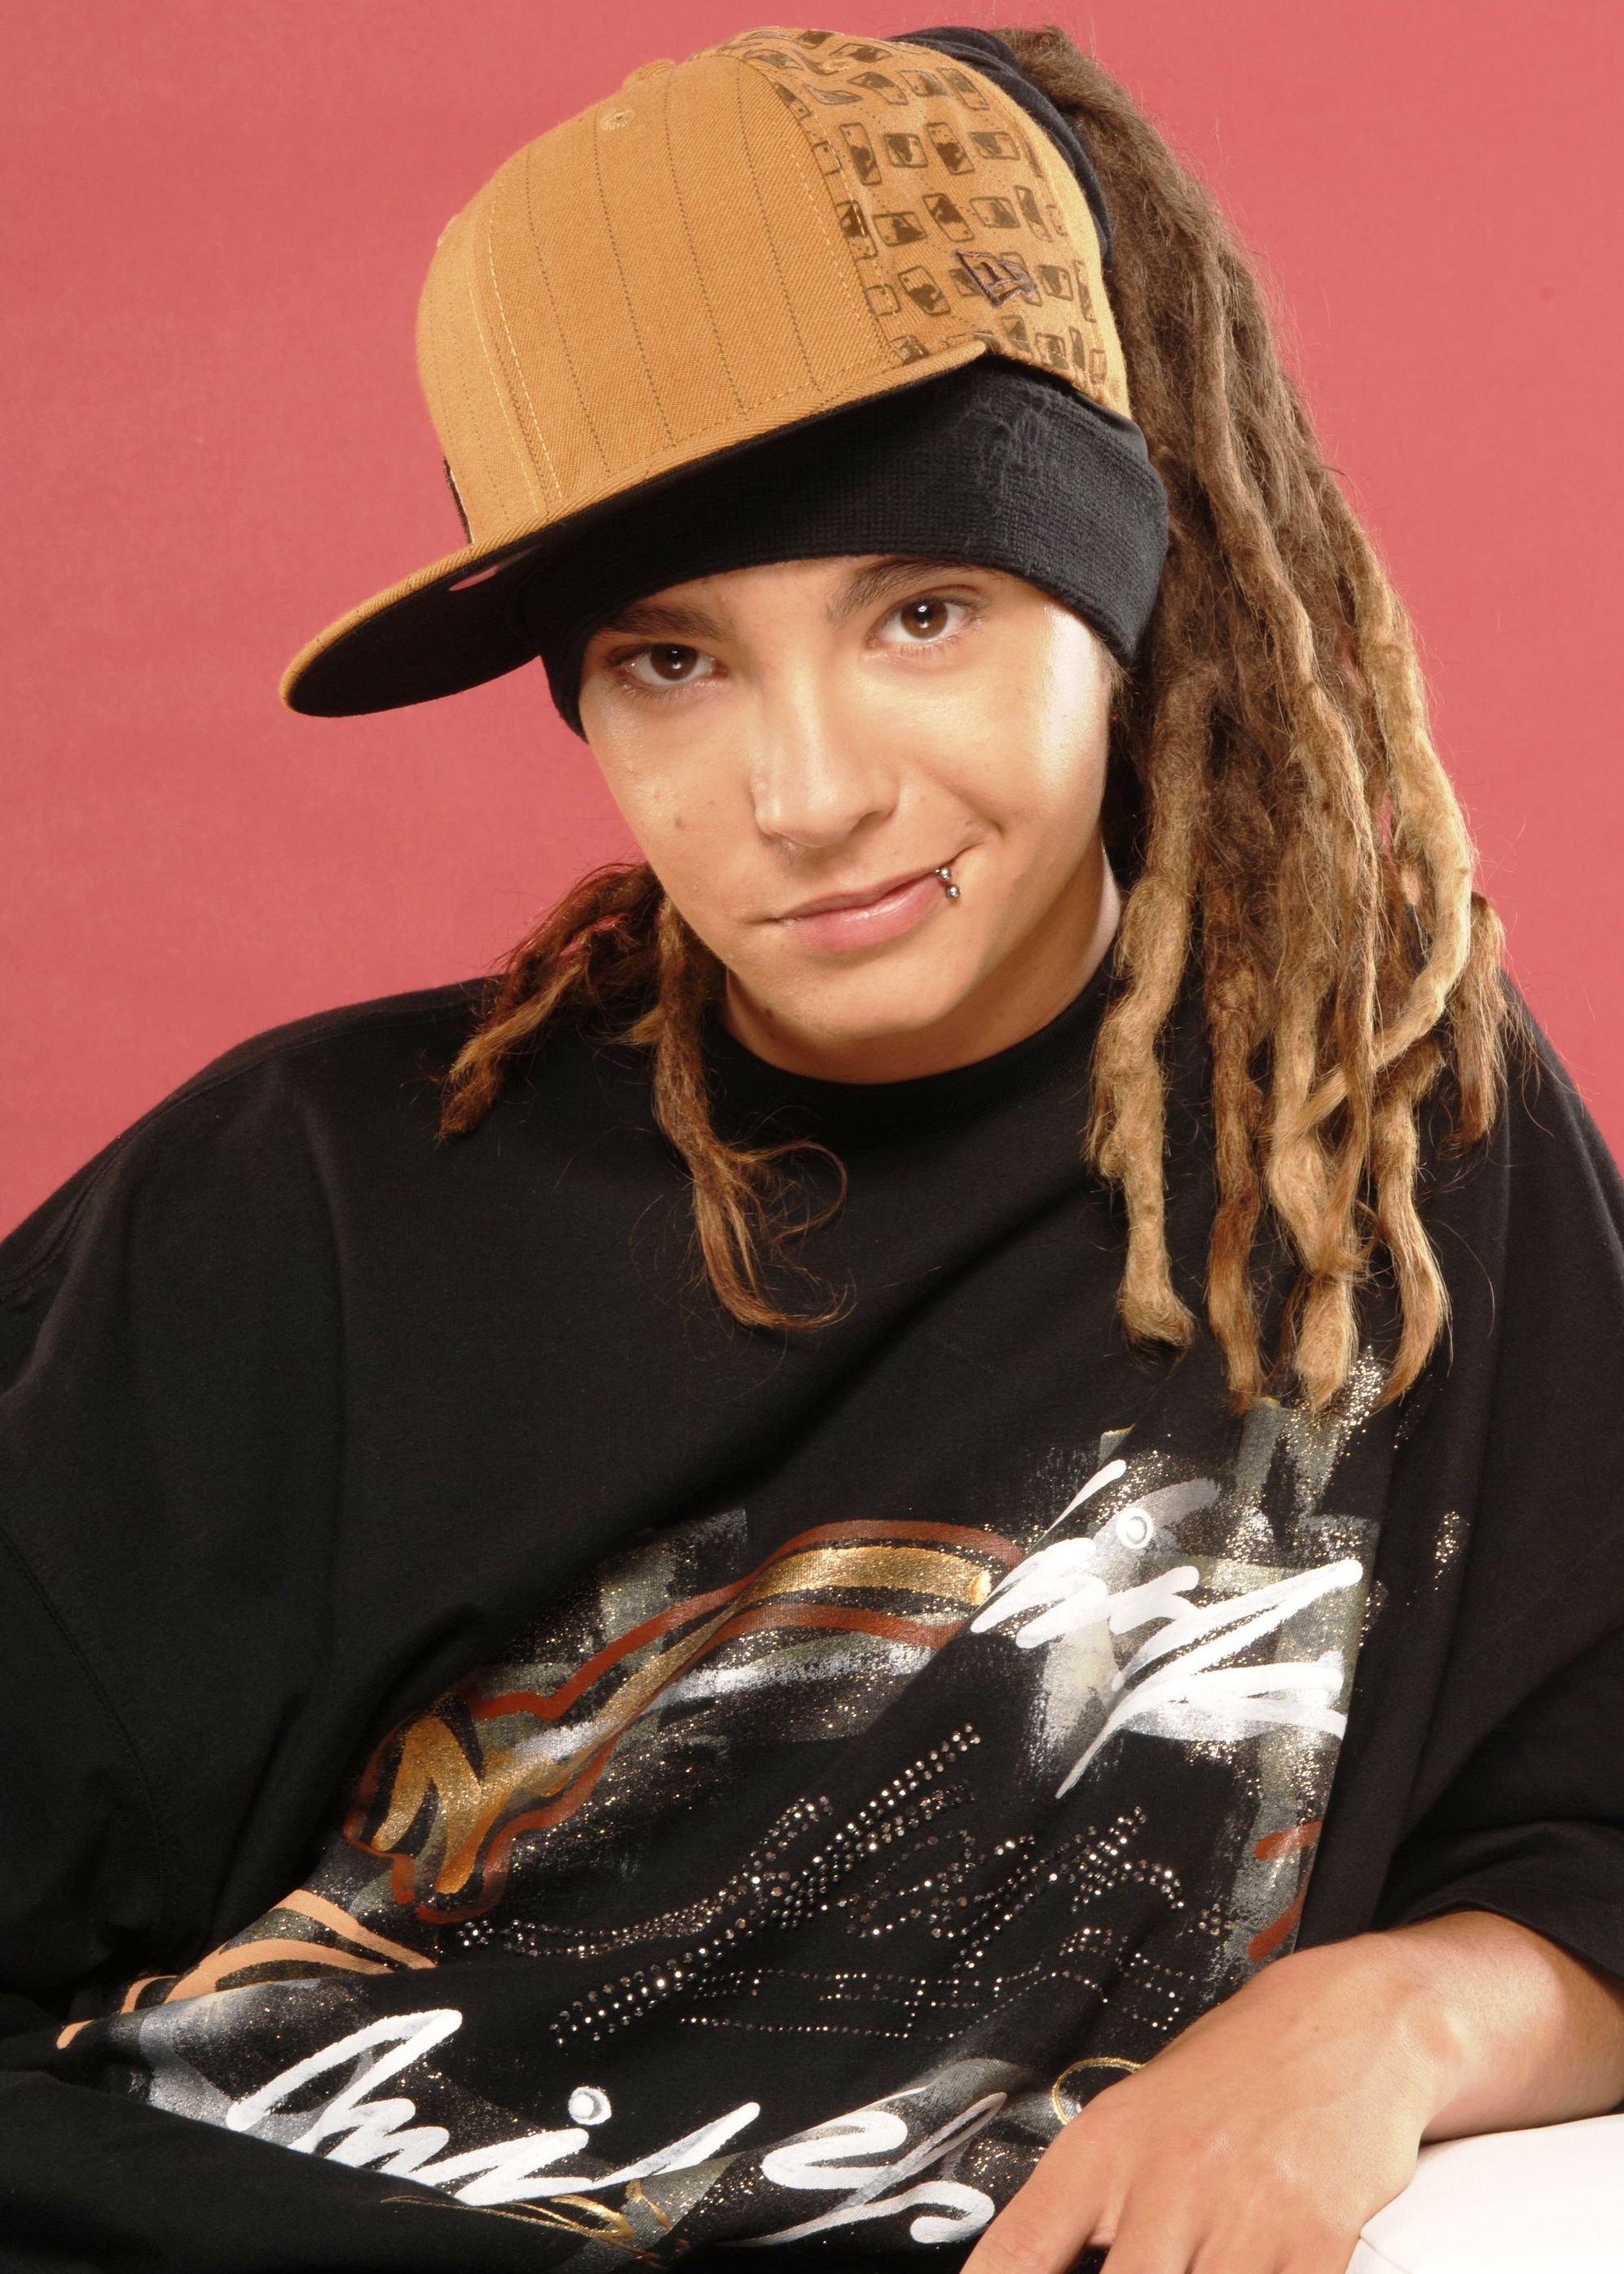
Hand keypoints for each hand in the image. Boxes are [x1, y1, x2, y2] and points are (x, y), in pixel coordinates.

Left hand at [963, 1931, 1454, 2273]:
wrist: (1347, 2021)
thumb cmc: (1238, 2068)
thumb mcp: (1141, 2113)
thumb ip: (1097, 2201)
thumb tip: (1047, 2264)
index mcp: (1105, 2148)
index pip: (1020, 2250)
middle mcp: (1165, 2180)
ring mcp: (1240, 2212)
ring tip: (1193, 2269)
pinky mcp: (1316, 2238)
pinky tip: (1254, 2271)